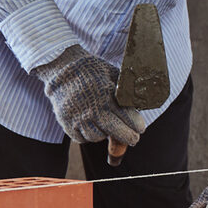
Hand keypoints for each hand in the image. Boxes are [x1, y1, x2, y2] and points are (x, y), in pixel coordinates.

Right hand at [31, 45, 146, 148]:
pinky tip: (92, 126)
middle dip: (128, 137)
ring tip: (107, 127)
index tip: (140, 128)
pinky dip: (88, 136)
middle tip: (133, 138)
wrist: (63, 69)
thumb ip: (126, 89)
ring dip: (105, 134)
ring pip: (98, 137)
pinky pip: (82, 139)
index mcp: (108, 95)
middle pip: (117, 132)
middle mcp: (94, 109)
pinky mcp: (66, 123)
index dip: (138, 126)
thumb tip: (144, 101)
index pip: (129, 118)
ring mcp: (79, 117)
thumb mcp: (113, 74)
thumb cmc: (93, 71)